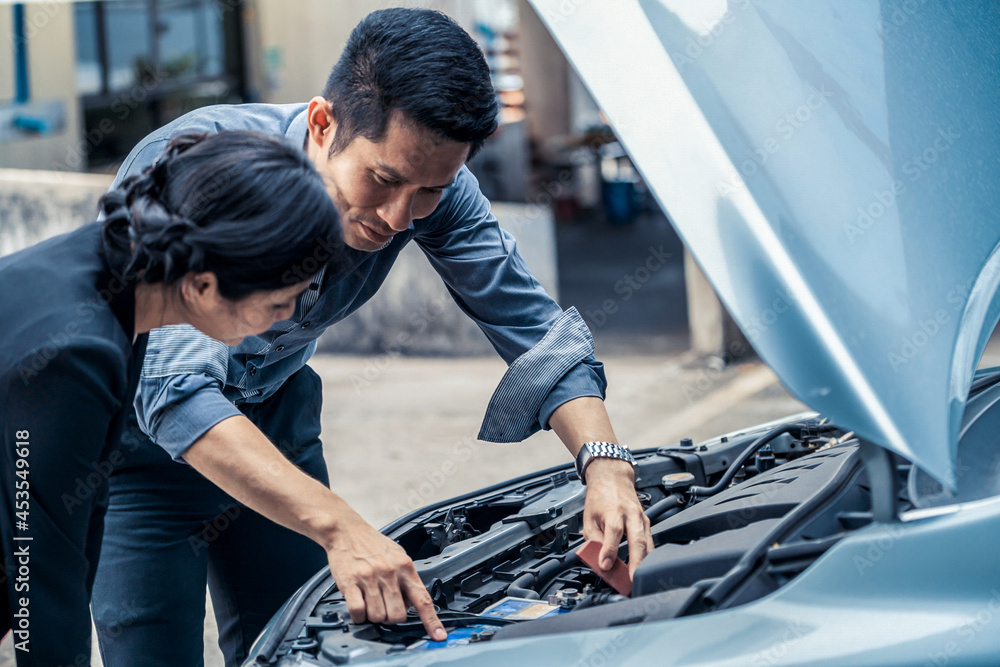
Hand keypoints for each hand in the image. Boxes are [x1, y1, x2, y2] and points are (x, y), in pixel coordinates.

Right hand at [325, 514, 445, 640]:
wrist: (347, 530)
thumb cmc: (373, 544)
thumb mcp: (398, 556)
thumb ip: (406, 578)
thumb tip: (412, 603)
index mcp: (405, 567)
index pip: (422, 599)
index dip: (432, 621)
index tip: (439, 636)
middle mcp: (390, 572)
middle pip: (398, 614)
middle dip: (392, 618)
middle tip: (385, 608)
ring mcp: (370, 577)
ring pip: (378, 616)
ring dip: (373, 616)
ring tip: (370, 602)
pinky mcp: (350, 582)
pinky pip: (358, 611)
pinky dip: (358, 616)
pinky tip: (358, 607)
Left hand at [582, 458, 653, 578]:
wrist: (613, 478)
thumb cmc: (600, 498)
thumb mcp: (589, 517)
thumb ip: (593, 539)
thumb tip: (598, 559)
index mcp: (613, 511)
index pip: (613, 533)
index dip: (609, 551)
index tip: (605, 566)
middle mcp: (630, 514)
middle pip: (637, 540)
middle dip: (636, 563)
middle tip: (632, 580)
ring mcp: (642, 518)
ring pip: (647, 544)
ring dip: (644, 563)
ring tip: (638, 579)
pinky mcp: (647, 523)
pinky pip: (649, 542)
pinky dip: (647, 556)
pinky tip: (643, 567)